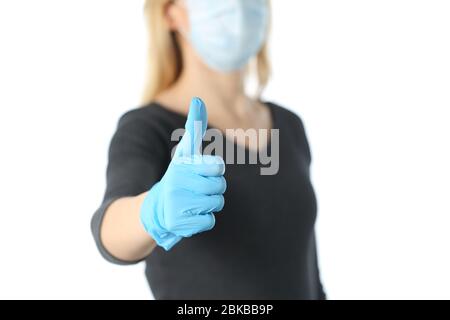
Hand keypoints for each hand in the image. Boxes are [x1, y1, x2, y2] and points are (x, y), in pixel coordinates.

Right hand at [140, 97, 225, 249]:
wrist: (156, 208)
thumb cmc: (179, 175)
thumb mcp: (185, 151)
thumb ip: (194, 126)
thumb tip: (198, 98)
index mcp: (182, 165)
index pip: (218, 166)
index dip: (214, 169)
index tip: (202, 170)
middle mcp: (177, 184)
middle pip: (220, 186)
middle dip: (212, 188)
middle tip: (196, 188)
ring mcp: (176, 205)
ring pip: (216, 204)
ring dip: (209, 204)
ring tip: (193, 201)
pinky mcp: (178, 224)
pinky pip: (210, 221)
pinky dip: (203, 219)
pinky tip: (190, 215)